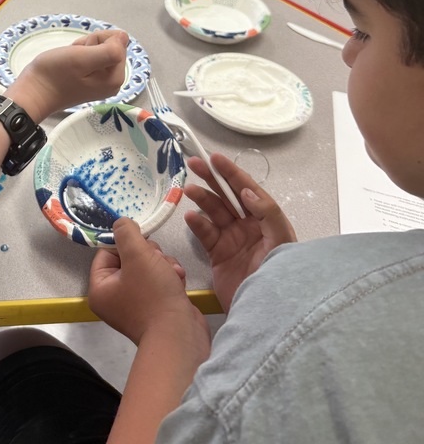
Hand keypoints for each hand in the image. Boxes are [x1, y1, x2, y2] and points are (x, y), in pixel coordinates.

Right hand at [9, 28, 127, 122]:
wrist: (33, 92)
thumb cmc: (56, 74)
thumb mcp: (83, 58)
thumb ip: (109, 50)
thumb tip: (125, 37)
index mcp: (116, 78)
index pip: (118, 42)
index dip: (98, 41)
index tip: (83, 52)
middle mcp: (112, 81)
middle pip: (109, 45)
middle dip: (90, 45)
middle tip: (75, 57)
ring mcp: (100, 81)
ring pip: (98, 48)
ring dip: (82, 49)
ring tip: (69, 60)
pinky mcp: (89, 79)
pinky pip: (89, 56)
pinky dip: (78, 54)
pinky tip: (68, 63)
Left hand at [88, 218, 206, 348]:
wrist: (180, 336)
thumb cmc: (153, 294)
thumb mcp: (137, 254)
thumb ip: (126, 232)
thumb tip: (121, 223)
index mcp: (100, 288)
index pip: (107, 251)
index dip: (125, 242)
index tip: (142, 241)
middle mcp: (114, 298)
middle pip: (129, 257)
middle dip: (149, 254)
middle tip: (158, 261)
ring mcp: (136, 304)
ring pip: (148, 267)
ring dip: (163, 264)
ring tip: (172, 272)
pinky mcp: (156, 307)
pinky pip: (159, 281)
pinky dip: (169, 277)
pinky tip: (178, 281)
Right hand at [184, 152, 296, 311]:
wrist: (267, 311)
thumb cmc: (280, 274)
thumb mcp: (281, 242)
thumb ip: (267, 213)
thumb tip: (247, 191)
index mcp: (266, 219)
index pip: (247, 189)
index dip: (231, 173)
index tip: (215, 158)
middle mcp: (248, 225)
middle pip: (227, 196)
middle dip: (211, 178)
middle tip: (194, 164)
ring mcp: (232, 239)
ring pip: (214, 211)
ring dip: (201, 199)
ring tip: (188, 190)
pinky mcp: (218, 254)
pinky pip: (205, 234)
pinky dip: (197, 224)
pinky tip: (190, 216)